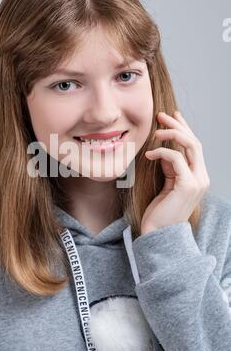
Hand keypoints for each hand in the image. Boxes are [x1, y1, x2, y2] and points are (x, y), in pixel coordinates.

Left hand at [140, 111, 209, 234]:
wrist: (158, 234)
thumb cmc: (159, 212)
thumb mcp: (166, 184)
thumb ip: (170, 168)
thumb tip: (164, 151)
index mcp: (197, 177)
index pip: (194, 147)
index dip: (184, 129)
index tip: (171, 117)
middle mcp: (202, 178)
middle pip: (195, 142)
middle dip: (178, 126)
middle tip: (161, 116)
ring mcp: (197, 182)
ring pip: (191, 146)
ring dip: (172, 134)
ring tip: (156, 131)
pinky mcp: (188, 185)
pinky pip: (177, 159)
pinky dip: (162, 153)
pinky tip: (149, 154)